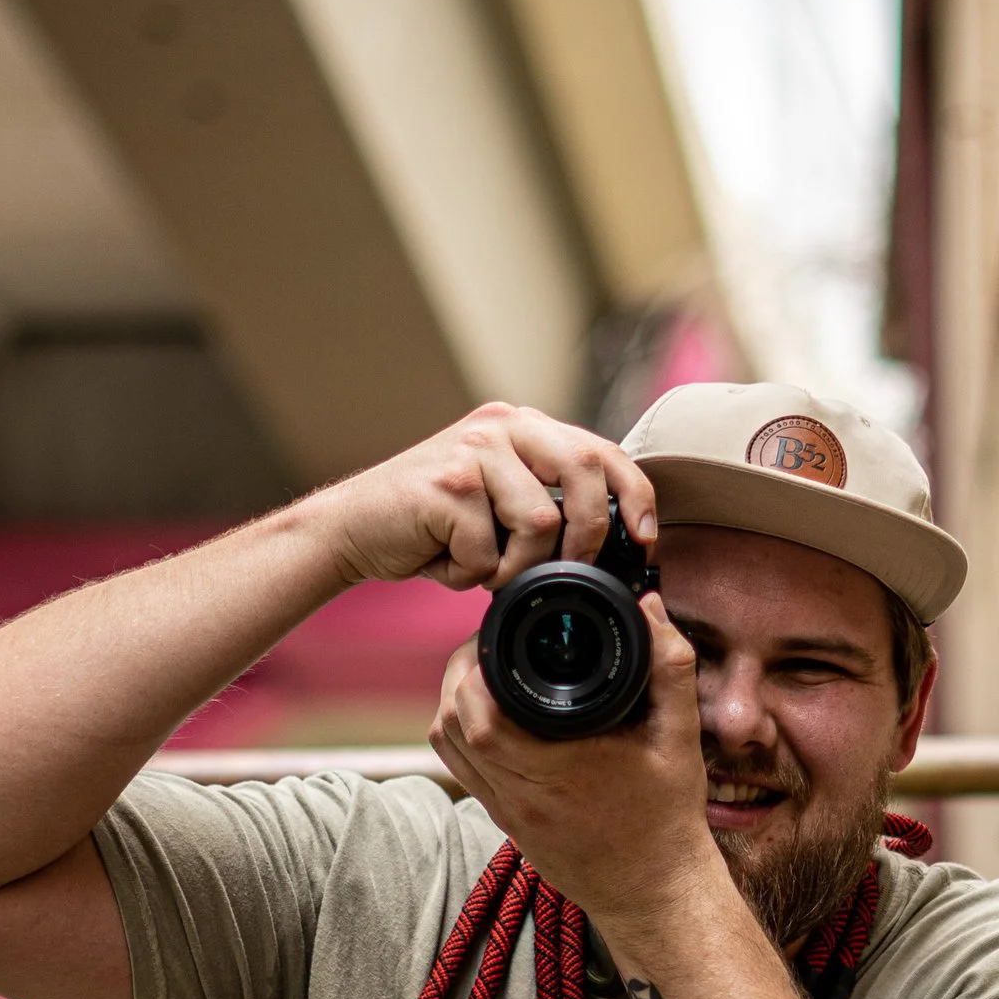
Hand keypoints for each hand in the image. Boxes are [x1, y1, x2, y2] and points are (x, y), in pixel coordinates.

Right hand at [314, 406, 656, 594]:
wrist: (352, 530)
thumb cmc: (432, 528)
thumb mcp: (500, 505)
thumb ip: (547, 503)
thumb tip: (615, 543)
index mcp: (524, 427)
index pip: (603, 451)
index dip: (635, 496)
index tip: (645, 539)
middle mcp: (502, 425)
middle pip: (584, 470)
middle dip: (591, 533)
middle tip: (574, 570)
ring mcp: (472, 449)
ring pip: (541, 520)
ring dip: (517, 565)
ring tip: (483, 567)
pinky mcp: (446, 484)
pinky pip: (489, 548)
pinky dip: (471, 573)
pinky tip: (445, 562)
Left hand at [430, 593, 726, 942]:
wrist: (656, 893)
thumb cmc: (668, 819)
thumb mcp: (680, 739)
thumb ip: (670, 668)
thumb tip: (650, 607)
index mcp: (558, 770)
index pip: (481, 718)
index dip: (476, 669)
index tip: (500, 636)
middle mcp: (521, 795)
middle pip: (451, 726)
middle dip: (460, 676)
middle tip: (490, 645)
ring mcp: (508, 814)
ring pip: (447, 748)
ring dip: (455, 704)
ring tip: (486, 674)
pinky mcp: (507, 824)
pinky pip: (463, 771)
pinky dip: (464, 735)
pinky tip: (492, 714)